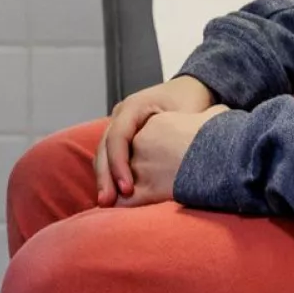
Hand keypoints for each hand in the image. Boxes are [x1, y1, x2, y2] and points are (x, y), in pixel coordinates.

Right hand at [96, 74, 216, 204]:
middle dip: (105, 176)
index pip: (118, 136)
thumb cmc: (191, 100)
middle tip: (108, 202)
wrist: (190, 88)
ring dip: (104, 178)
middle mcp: (121, 114)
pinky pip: (110, 155)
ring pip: (103, 153)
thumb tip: (179, 166)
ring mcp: (119, 123)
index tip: (127, 189)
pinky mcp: (123, 135)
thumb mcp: (187, 114)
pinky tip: (114, 195)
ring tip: (107, 204)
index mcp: (134, 106)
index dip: (119, 164)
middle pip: (104, 147)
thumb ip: (178, 136)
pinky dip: (111, 174)